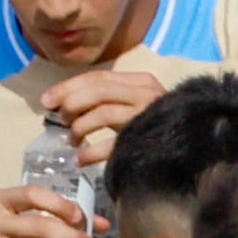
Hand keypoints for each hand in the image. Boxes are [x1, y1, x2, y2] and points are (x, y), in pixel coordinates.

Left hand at [45, 68, 164, 166]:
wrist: (190, 150)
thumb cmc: (154, 128)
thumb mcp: (132, 106)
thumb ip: (106, 100)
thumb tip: (64, 104)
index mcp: (140, 81)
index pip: (98, 77)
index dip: (68, 87)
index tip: (47, 101)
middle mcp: (145, 93)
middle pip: (98, 90)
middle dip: (72, 104)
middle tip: (61, 121)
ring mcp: (147, 115)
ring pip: (102, 113)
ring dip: (79, 127)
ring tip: (72, 140)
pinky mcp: (146, 139)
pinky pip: (111, 144)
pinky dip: (90, 152)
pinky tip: (81, 160)